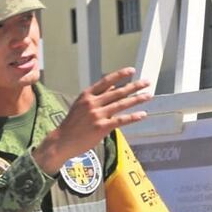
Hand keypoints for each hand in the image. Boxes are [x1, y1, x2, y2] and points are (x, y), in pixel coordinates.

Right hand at [33, 68, 152, 174]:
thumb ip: (97, 95)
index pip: (106, 81)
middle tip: (147, 82)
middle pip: (118, 92)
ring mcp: (97, 115)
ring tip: (149, 96)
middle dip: (134, 86)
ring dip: (137, 99)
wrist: (62, 141)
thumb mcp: (81, 104)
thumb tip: (113, 86)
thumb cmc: (73, 123)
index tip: (132, 70)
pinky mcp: (101, 127)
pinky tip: (142, 114)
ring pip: (121, 104)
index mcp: (87, 95)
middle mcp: (92, 103)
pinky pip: (121, 120)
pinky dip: (133, 117)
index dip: (120, 75)